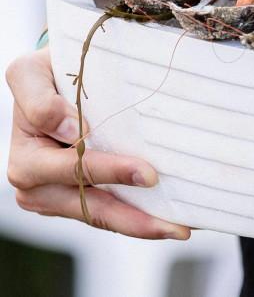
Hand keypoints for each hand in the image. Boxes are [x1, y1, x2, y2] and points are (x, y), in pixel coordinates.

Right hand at [6, 48, 189, 238]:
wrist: (52, 80)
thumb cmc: (47, 73)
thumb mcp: (31, 73)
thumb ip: (40, 99)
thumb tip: (72, 132)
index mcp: (27, 156)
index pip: (73, 168)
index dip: (109, 172)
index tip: (147, 174)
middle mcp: (36, 184)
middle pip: (89, 205)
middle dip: (132, 216)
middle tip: (174, 223)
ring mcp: (55, 196)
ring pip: (99, 216)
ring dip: (139, 225)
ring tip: (179, 229)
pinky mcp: (73, 199)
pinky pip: (105, 212)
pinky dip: (136, 218)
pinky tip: (169, 221)